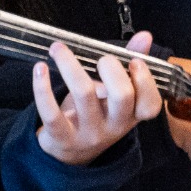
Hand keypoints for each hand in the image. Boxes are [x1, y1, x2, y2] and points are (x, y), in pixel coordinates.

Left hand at [33, 33, 160, 166]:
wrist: (69, 154)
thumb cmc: (98, 116)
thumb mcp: (116, 98)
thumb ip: (130, 66)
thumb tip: (145, 36)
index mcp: (131, 115)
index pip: (150, 105)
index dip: (145, 82)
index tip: (134, 61)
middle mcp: (114, 126)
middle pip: (122, 96)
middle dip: (112, 69)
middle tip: (102, 59)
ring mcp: (88, 133)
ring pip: (83, 94)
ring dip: (70, 65)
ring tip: (58, 48)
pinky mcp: (61, 137)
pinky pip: (51, 112)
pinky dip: (42, 88)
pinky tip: (40, 68)